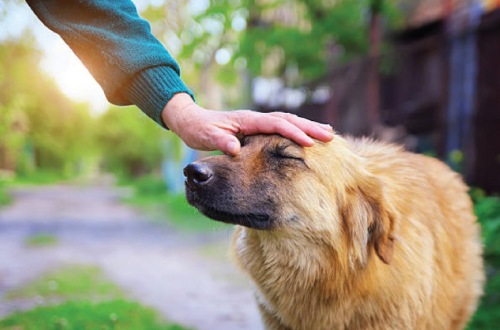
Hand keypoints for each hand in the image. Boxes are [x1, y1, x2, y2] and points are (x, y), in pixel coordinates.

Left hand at [161, 93, 333, 154]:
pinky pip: (281, 127)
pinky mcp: (256, 127)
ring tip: (327, 133)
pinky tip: (305, 136)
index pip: (276, 124)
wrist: (191, 121)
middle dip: (309, 127)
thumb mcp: (206, 137)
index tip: (310, 143)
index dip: (293, 132)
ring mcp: (256, 122)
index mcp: (247, 120)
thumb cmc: (198, 130)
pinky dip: (296, 129)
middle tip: (330, 136)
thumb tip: (234, 148)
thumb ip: (220, 142)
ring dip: (307, 126)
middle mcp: (255, 118)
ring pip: (287, 121)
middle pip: (288, 119)